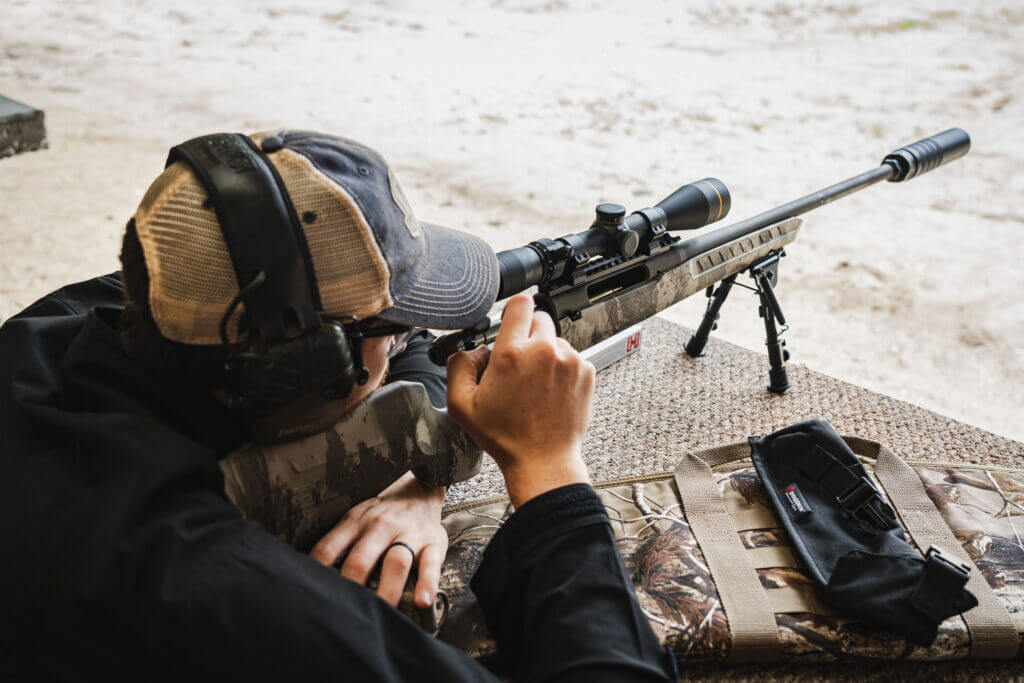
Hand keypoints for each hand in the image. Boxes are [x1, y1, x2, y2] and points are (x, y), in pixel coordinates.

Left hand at [309, 471, 446, 608]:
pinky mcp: (433, 542)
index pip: (328, 549)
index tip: (312, 597)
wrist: (419, 490)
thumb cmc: (381, 513)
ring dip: (387, 590)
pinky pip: (430, 565)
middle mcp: (379, 526)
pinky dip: (427, 584)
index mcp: (355, 522)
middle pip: (361, 560)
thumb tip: (315, 578)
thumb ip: (338, 543)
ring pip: (395, 563)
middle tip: (346, 615)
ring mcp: (408, 534)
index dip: (317, 574)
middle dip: (352, 589)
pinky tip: (422, 602)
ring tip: (382, 614)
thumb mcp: (355, 518)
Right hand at [446, 293, 594, 507]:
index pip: (519, 304)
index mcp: (512, 354)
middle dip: (527, 333)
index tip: (510, 321)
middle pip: (538, 317)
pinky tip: (549, 390)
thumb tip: (472, 351)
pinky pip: (571, 356)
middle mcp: (544, 352)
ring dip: (544, 352)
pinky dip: (561, 367)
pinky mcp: (586, 372)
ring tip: (534, 382)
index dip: (512, 310)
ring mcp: (569, 361)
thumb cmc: (505, 437)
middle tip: (518, 361)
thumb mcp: (461, 405)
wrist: (543, 460)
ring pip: (555, 339)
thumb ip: (458, 366)